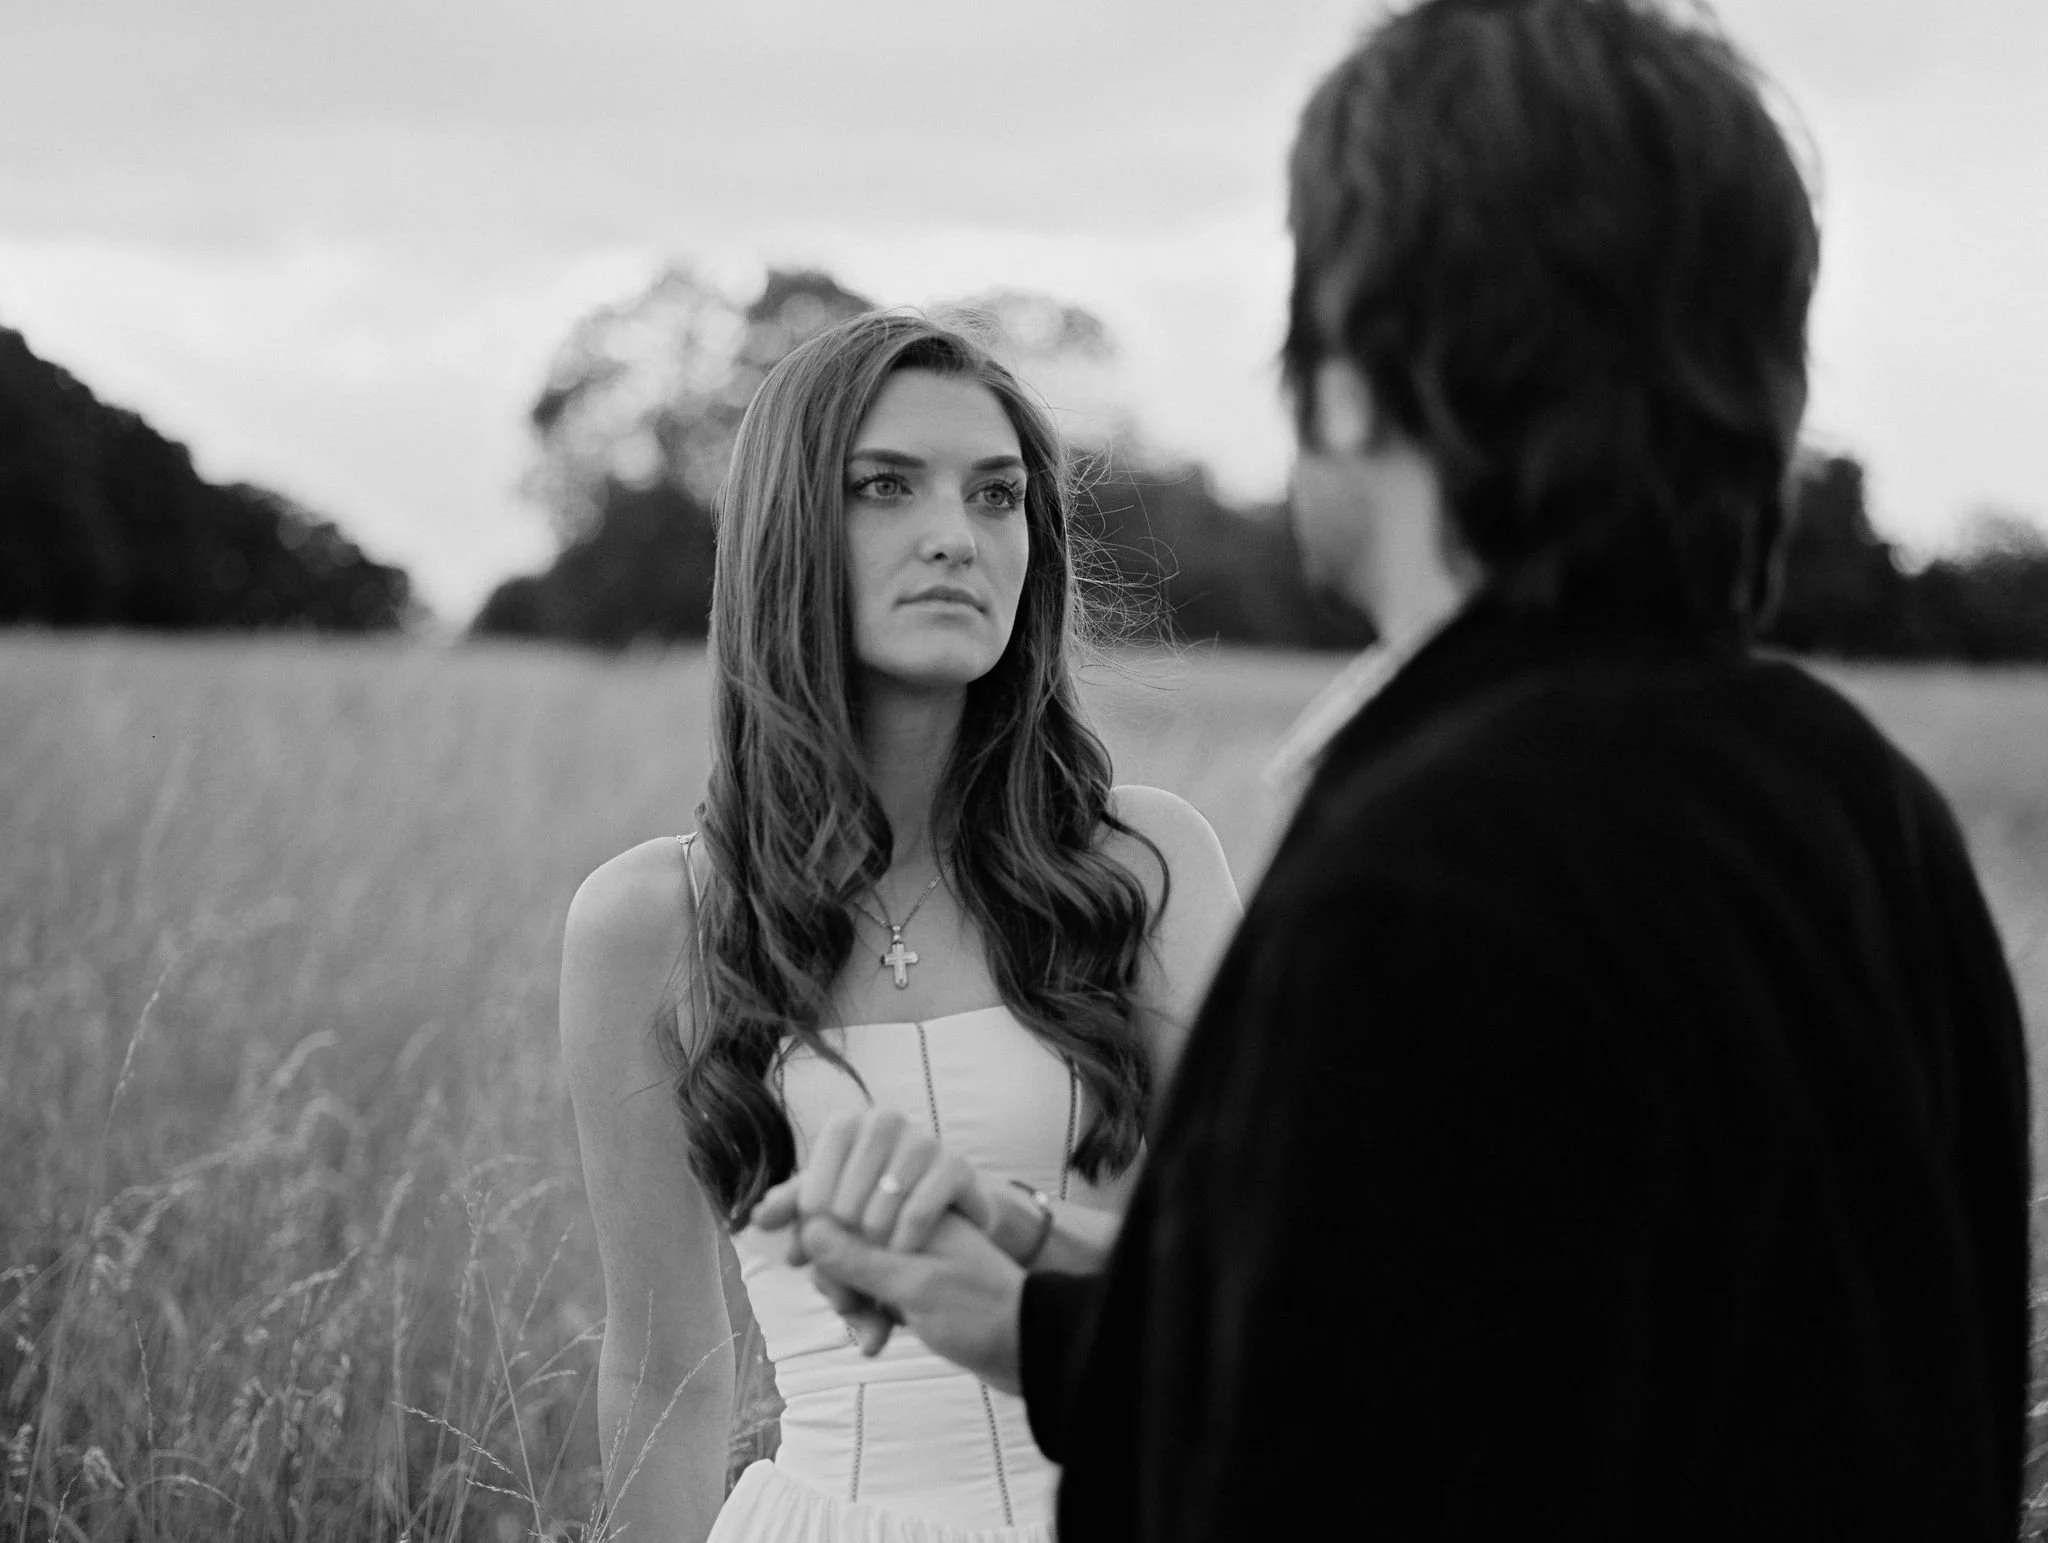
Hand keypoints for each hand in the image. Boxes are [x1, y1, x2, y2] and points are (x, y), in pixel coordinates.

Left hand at [747, 1110, 997, 1258]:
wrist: (933, 1221)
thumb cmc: (869, 1210)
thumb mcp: (830, 1205)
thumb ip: (796, 1207)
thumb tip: (755, 1219)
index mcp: (850, 1125)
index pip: (829, 1145)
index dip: (816, 1187)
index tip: (809, 1227)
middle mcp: (888, 1122)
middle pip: (862, 1159)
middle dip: (846, 1207)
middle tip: (839, 1243)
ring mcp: (925, 1141)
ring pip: (898, 1174)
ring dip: (880, 1215)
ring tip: (870, 1248)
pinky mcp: (957, 1167)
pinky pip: (933, 1190)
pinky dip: (914, 1221)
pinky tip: (902, 1249)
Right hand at [798, 1211, 1025, 1393]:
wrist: (1030, 1350)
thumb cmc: (980, 1311)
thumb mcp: (914, 1284)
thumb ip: (859, 1257)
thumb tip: (808, 1227)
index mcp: (913, 1204)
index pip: (845, 1198)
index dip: (810, 1220)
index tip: (787, 1253)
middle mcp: (909, 1221)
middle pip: (841, 1235)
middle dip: (833, 1275)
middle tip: (847, 1307)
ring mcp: (911, 1253)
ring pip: (853, 1268)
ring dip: (850, 1300)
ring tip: (870, 1330)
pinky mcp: (914, 1285)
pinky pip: (872, 1292)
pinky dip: (869, 1316)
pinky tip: (875, 1342)